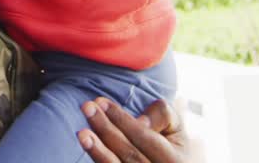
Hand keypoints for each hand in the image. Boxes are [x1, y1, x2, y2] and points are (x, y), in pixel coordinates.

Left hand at [78, 98, 201, 162]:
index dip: (123, 120)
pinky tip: (88, 147)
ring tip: (82, 133)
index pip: (146, 138)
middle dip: (106, 130)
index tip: (101, 102)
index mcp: (175, 161)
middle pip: (130, 154)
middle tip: (87, 107)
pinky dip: (99, 160)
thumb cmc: (171, 143)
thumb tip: (141, 121)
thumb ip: (163, 116)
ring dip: (98, 151)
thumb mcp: (176, 127)